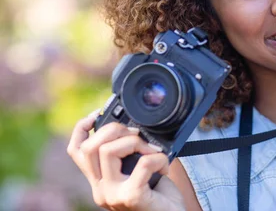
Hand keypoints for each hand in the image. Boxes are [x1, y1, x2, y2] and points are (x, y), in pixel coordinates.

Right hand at [67, 111, 184, 210]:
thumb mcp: (138, 172)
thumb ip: (128, 156)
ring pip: (108, 150)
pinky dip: (159, 158)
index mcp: (99, 180)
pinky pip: (143, 163)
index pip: (76, 151)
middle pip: (90, 147)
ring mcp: (113, 195)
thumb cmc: (159, 196)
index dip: (81, 128)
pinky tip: (165, 166)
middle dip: (114, 129)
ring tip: (152, 151)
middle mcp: (100, 189)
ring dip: (136, 142)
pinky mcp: (131, 197)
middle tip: (137, 135)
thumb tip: (132, 127)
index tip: (96, 114)